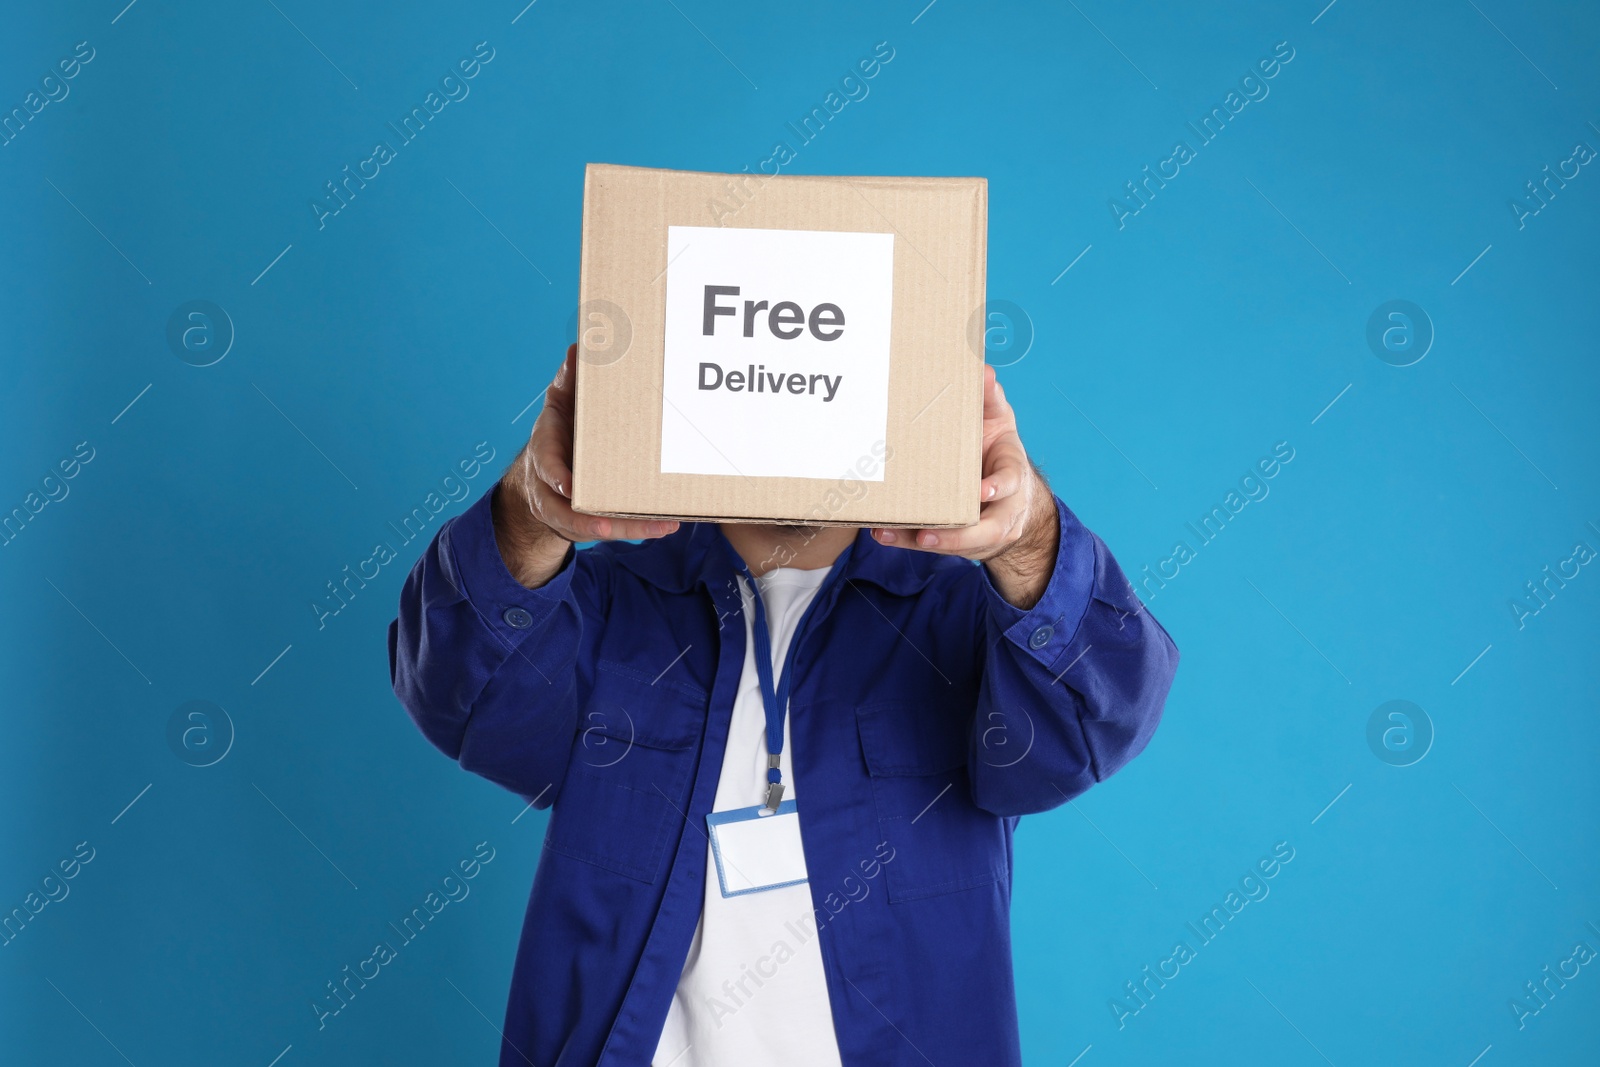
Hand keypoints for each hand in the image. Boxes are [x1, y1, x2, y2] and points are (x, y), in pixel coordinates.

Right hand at [494, 345, 679, 587]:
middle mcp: (552, 485)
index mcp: (545, 451)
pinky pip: (611, 528)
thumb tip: (580, 348)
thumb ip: (570, 381)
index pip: (545, 465)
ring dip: (625, 528)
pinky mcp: (589, 520)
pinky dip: (636, 528)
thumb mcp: (561, 403)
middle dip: (590, 520)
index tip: (568, 486)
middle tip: (612, 526)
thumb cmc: (560, 432)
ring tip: (659, 526)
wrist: (544, 472)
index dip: (555, 476)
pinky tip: (663, 526)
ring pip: (592, 525)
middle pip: (566, 509)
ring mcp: (568, 507)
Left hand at [868, 365, 1058, 607]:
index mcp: (1012, 476)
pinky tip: (882, 533)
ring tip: (889, 533)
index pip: (1010, 483)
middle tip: (928, 533)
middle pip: (986, 530)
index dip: (997, 488)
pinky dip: (906, 540)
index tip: (983, 490)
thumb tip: (983, 370)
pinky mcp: (955, 538)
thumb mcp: (999, 422)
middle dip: (957, 535)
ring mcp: (980, 530)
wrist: (1010, 493)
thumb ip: (990, 400)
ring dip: (924, 540)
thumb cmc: (998, 451)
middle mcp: (1002, 510)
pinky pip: (932, 542)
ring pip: (957, 542)